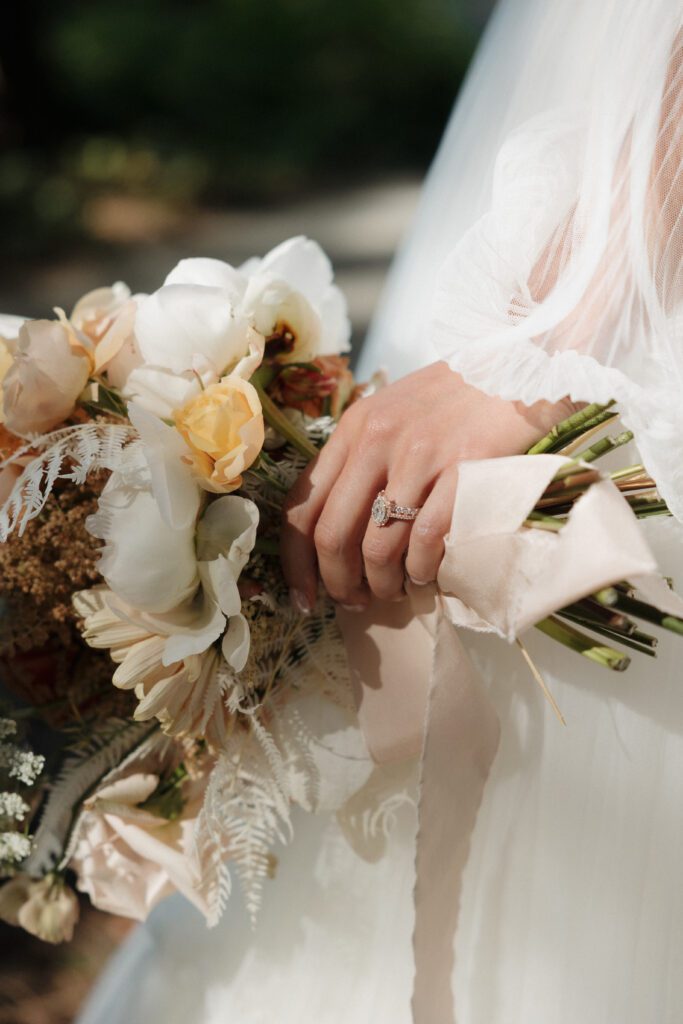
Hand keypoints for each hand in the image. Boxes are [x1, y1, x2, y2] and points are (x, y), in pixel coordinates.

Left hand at [281, 361, 573, 610]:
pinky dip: (422, 572)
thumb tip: (339, 534)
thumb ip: (362, 461)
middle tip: (355, 602)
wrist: (521, 363)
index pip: (301, 506)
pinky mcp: (463, 470)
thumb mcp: (394, 414)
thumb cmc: (456, 397)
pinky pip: (425, 542)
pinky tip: (428, 575)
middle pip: (332, 535)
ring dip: (382, 585)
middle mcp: (376, 440)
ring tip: (396, 590)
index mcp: (352, 428)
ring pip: (377, 548)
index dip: (295, 563)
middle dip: (337, 583)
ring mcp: (420, 456)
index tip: (305, 597)